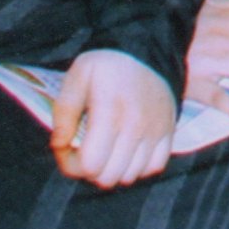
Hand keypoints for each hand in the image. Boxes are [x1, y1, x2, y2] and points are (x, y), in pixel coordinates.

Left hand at [48, 48, 174, 188]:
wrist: (147, 52)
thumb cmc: (107, 65)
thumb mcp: (77, 75)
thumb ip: (63, 111)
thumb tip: (60, 144)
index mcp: (110, 110)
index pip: (90, 164)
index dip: (70, 165)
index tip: (66, 148)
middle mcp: (137, 124)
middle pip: (108, 177)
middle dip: (88, 170)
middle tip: (83, 150)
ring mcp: (155, 131)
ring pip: (129, 177)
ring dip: (111, 170)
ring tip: (104, 150)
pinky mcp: (169, 133)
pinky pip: (152, 168)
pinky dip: (136, 167)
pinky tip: (125, 151)